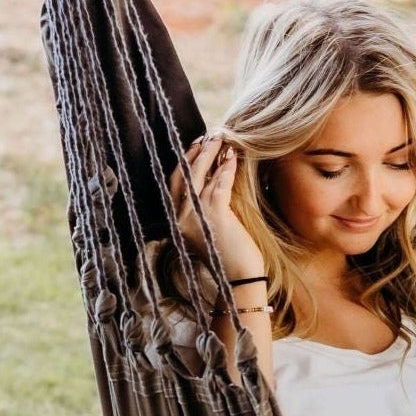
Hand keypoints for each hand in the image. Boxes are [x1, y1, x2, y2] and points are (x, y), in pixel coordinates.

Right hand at [170, 134, 264, 282]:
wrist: (239, 280)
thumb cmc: (230, 257)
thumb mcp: (212, 230)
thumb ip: (206, 209)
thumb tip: (214, 181)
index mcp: (179, 222)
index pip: (176, 185)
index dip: (185, 162)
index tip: (195, 145)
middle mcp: (182, 218)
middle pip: (185, 176)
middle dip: (197, 152)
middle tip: (209, 135)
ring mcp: (197, 218)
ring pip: (201, 177)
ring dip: (212, 154)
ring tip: (222, 139)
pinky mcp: (215, 217)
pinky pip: (219, 185)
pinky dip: (226, 169)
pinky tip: (232, 157)